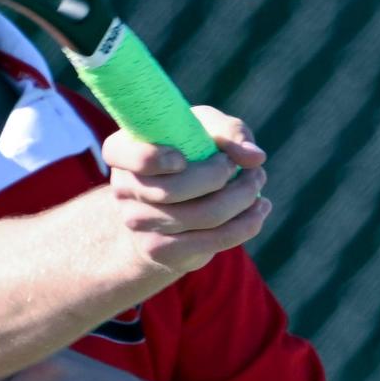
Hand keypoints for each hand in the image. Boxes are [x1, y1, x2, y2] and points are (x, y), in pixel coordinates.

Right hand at [103, 105, 270, 276]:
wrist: (168, 208)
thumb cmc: (187, 153)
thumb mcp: (202, 130)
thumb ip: (228, 132)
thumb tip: (254, 158)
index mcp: (120, 151)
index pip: (125, 155)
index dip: (154, 158)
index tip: (182, 158)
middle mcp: (122, 188)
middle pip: (174, 190)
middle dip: (222, 176)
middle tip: (248, 167)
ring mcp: (138, 223)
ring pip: (202, 215)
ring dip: (243, 198)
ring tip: (258, 183)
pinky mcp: (160, 251)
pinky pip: (212, 240)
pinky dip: (245, 224)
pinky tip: (259, 209)